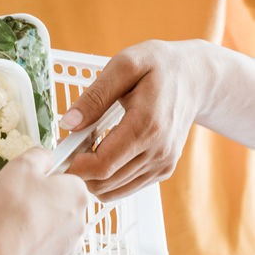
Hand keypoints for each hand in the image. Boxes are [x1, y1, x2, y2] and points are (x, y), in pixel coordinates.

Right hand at [0, 148, 90, 254]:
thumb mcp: (21, 165)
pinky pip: (47, 246)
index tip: (30, 181)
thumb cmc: (12, 208)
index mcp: (78, 193)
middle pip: (63, 202)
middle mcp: (82, 220)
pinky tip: (17, 238)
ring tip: (16, 221)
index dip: (46, 177)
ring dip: (40, 221)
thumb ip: (40, 154)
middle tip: (19, 199)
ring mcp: (71, 245)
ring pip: (55, 225)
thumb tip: (47, 157)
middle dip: (44, 199)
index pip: (68, 177)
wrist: (0, 254)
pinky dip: (35, 242)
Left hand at [61, 39, 222, 199]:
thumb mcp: (125, 64)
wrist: (196, 78)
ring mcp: (163, 164)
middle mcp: (158, 152)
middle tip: (65, 148)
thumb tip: (68, 123)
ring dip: (91, 177)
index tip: (59, 150)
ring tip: (81, 149)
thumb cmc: (159, 65)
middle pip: (106, 182)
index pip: (103, 165)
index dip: (74, 165)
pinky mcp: (163, 169)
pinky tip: (100, 153)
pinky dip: (108, 178)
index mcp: (147, 126)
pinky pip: (128, 186)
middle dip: (78, 171)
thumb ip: (95, 96)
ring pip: (115, 189)